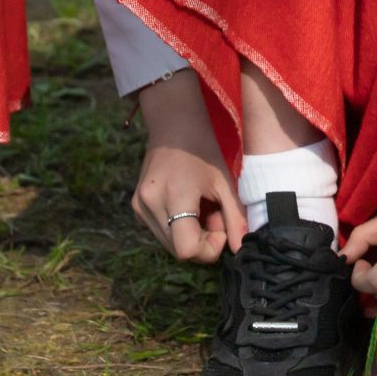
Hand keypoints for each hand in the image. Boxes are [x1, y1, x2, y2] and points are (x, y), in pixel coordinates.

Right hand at [131, 70, 243, 263]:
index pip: (186, 250)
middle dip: (202, 240)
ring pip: (169, 244)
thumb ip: (235, 219)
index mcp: (173, 197)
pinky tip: (187, 206)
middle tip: (214, 213)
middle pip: (178, 250)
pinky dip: (177, 227)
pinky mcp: (136, 206)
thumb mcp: (225, 183)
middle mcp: (149, 205)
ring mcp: (139, 207)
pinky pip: (161, 231)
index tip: (221, 224)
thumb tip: (240, 249)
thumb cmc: (204, 151)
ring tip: (202, 208)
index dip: (209, 248)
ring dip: (190, 235)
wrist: (174, 125)